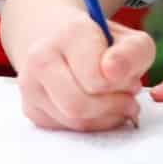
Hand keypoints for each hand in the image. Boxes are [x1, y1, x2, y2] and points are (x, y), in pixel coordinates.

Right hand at [15, 17, 155, 131]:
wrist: (64, 41)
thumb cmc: (103, 45)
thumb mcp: (131, 41)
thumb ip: (132, 53)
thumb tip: (112, 72)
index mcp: (70, 33)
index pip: (97, 79)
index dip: (123, 85)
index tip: (131, 80)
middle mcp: (42, 56)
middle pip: (79, 105)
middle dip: (112, 107)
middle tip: (128, 98)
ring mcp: (30, 84)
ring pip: (74, 121)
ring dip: (104, 118)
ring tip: (115, 101)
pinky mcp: (30, 107)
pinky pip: (66, 130)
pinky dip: (89, 124)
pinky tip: (96, 107)